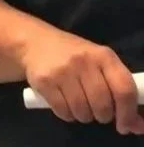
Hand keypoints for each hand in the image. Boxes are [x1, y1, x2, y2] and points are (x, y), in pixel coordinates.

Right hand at [21, 27, 143, 132]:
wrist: (34, 41)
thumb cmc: (74, 56)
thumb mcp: (99, 65)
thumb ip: (119, 92)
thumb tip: (138, 126)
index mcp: (103, 56)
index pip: (124, 90)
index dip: (128, 113)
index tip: (125, 125)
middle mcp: (83, 61)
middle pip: (103, 105)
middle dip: (102, 115)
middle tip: (96, 110)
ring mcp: (62, 70)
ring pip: (82, 111)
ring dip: (83, 115)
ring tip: (78, 104)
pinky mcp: (44, 80)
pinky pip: (63, 111)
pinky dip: (66, 114)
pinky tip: (64, 102)